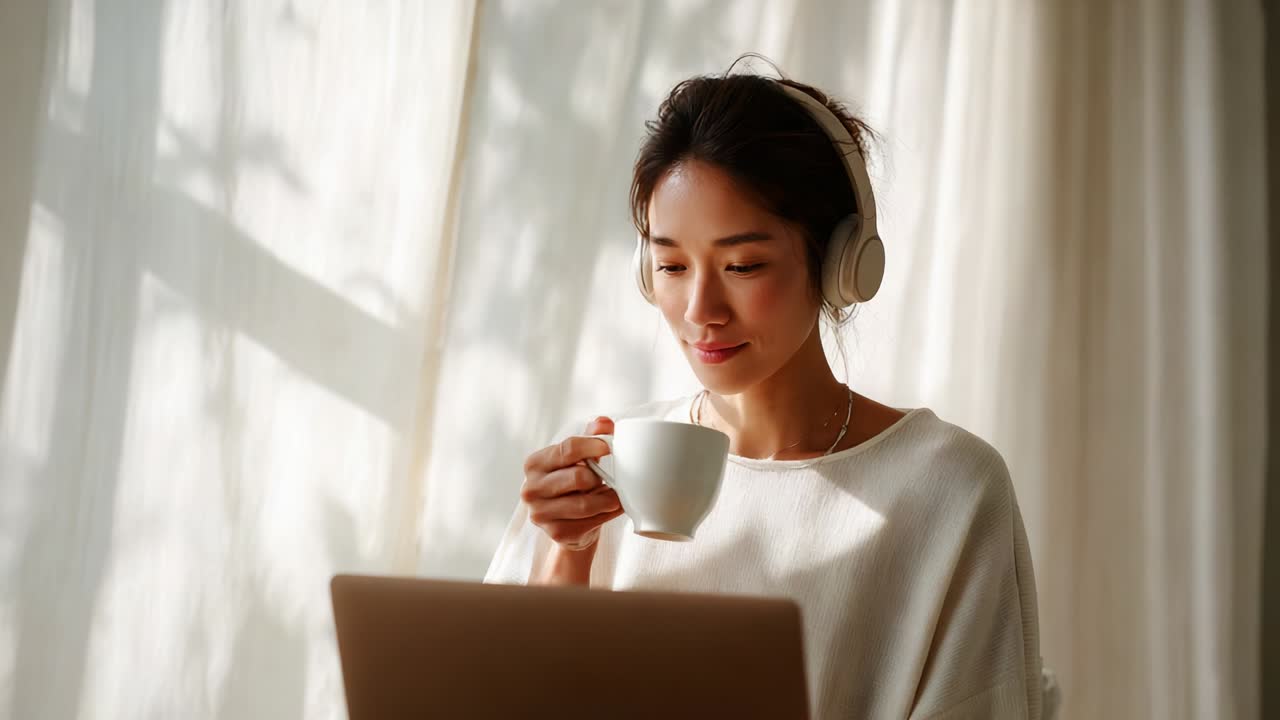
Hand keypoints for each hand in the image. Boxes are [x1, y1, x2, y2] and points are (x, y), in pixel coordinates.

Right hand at [521, 417, 623, 551]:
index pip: (567, 449)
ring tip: (616, 494)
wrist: (569, 522)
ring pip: (586, 504)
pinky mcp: (556, 533)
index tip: (610, 447)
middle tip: (607, 478)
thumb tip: (604, 422)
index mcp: (534, 464)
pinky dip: (607, 514)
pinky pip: (591, 522)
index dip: (593, 446)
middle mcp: (531, 489)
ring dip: (608, 498)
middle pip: (578, 477)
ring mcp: (541, 514)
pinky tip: (611, 508)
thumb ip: (591, 436)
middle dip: (599, 477)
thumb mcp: (579, 457)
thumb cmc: (573, 483)